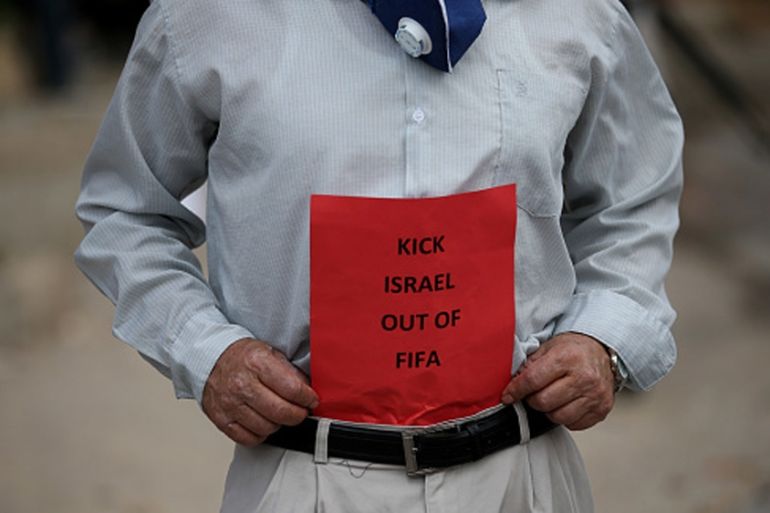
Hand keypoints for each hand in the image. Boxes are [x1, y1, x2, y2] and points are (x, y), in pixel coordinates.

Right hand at [202, 338, 318, 445]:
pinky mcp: (221, 419)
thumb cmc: (243, 357)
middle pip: (280, 411)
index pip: (292, 388)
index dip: (307, 398)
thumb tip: (307, 391)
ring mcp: (230, 403)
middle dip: (297, 415)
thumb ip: (290, 372)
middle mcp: (242, 384)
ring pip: (266, 427)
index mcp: (257, 363)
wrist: (211, 359)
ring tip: (280, 414)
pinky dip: (260, 435)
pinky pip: (248, 439)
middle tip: (301, 411)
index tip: (311, 400)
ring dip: (279, 424)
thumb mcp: (270, 352)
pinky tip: (264, 423)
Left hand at [501, 332, 614, 430]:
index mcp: (567, 358)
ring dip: (548, 410)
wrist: (603, 351)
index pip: (533, 380)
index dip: (516, 390)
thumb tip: (513, 384)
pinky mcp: (602, 409)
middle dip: (532, 400)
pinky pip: (574, 424)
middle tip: (534, 393)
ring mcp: (595, 395)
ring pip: (558, 417)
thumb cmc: (574, 349)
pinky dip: (565, 418)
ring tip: (551, 398)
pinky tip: (566, 404)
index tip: (508, 396)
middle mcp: (584, 377)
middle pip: (544, 402)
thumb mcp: (549, 347)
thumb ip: (530, 364)